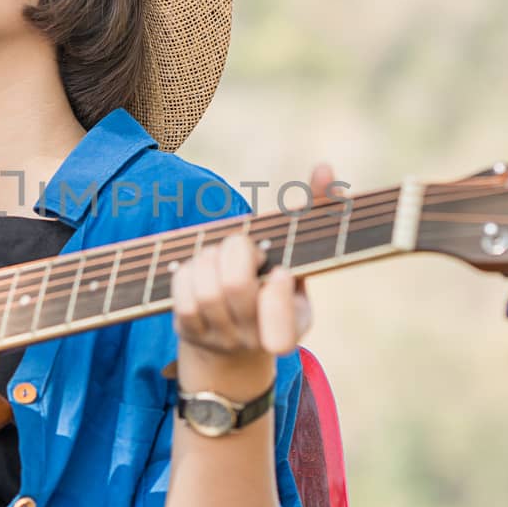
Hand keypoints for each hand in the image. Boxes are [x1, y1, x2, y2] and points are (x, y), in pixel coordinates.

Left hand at [170, 163, 329, 389]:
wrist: (235, 333)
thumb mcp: (301, 255)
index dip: (277, 297)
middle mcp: (255, 340)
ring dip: (209, 258)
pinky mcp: (190, 331)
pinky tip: (200, 268)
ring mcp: (220, 338)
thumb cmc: (275, 279)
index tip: (281, 271)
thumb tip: (325, 167)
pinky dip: (188, 271)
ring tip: (220, 255)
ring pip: (205, 288)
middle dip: (235, 250)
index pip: (282, 330)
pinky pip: (182, 293)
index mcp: (294, 322)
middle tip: (241, 246)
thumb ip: (316, 212)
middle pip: (233, 286)